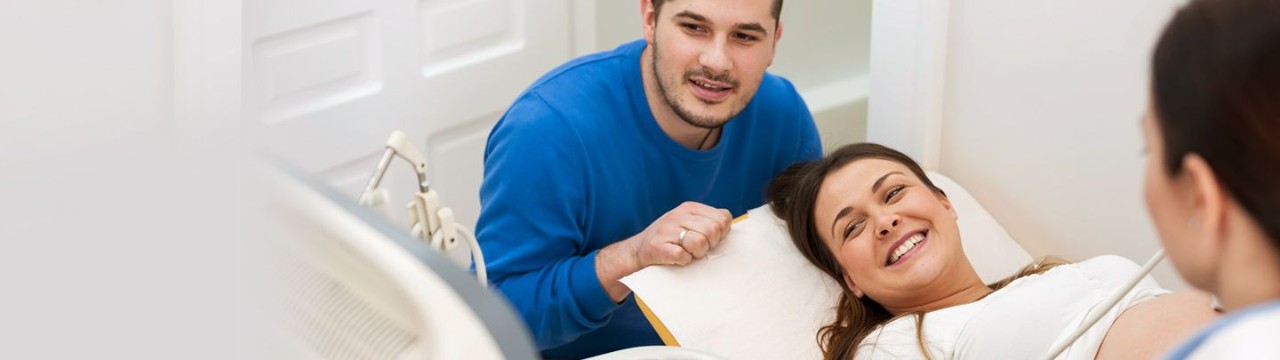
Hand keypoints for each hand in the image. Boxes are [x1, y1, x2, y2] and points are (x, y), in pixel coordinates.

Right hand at [596, 201, 731, 301]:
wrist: (637, 251)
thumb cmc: (670, 240)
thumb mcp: (689, 224)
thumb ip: (709, 222)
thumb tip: (728, 225)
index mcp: (690, 208)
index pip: (722, 217)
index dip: (722, 233)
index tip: (711, 240)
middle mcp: (678, 215)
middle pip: (713, 230)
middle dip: (710, 245)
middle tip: (698, 249)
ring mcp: (667, 230)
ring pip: (700, 242)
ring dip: (698, 254)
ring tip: (689, 254)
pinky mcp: (658, 246)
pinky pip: (683, 256)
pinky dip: (683, 261)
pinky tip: (677, 259)